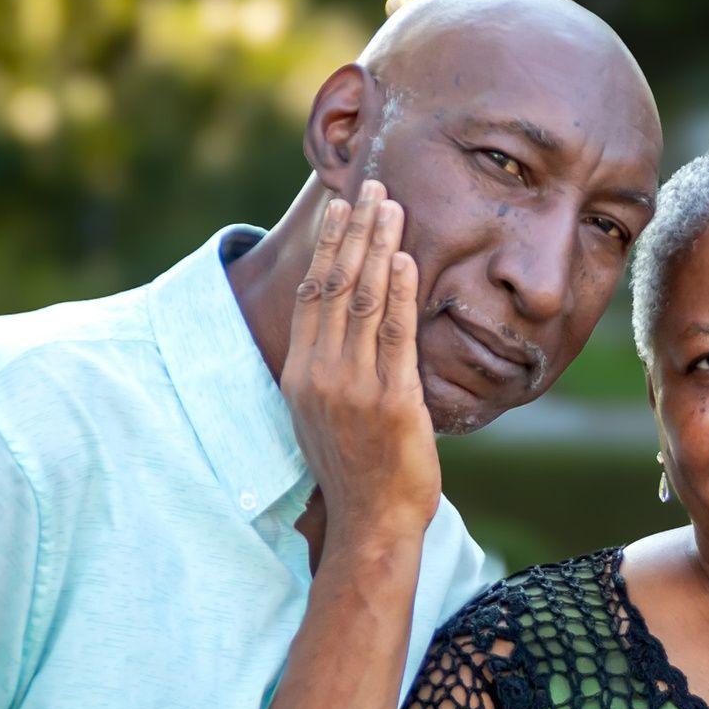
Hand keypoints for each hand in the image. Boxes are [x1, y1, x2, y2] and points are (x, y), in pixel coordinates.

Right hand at [280, 180, 440, 545]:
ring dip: (380, 247)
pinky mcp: (392, 400)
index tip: (341, 208)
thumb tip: (345, 328)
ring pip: (365, 301)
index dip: (327, 245)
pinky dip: (402, 292)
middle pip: (335, 285)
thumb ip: (331, 370)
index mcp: (300, 374)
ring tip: (393, 206)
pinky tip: (408, 259)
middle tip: (371, 185)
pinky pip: (396, 335)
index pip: (312, 293)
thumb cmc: (355, 469)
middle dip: (355, 230)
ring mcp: (354, 387)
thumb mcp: (325, 415)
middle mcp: (321, 374)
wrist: (370, 522)